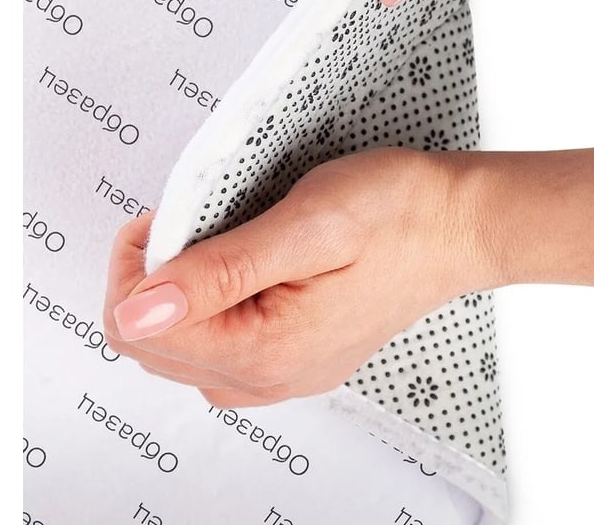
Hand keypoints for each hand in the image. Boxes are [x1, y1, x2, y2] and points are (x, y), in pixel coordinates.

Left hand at [102, 145, 593, 407]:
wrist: (458, 225)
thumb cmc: (395, 215)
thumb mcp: (300, 227)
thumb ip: (215, 273)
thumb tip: (139, 310)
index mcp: (265, 351)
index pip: (141, 330)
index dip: (134, 268)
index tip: (162, 221)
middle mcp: (270, 377)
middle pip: (153, 349)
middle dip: (149, 283)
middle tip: (182, 226)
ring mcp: (285, 374)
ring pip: (182, 354)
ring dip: (175, 298)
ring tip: (206, 244)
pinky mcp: (298, 358)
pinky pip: (221, 353)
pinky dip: (206, 311)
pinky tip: (230, 273)